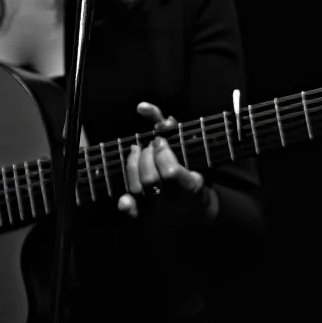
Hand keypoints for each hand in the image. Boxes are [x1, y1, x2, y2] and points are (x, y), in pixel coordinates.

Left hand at [117, 102, 218, 222]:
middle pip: (150, 179)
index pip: (171, 173)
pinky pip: (133, 213)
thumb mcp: (183, 143)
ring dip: (133, 165)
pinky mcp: (147, 215)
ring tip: (137, 152)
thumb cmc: (189, 167)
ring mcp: (159, 209)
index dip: (162, 153)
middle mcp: (174, 202)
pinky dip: (126, 205)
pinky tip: (124, 197)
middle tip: (150, 147)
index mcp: (191, 187)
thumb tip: (141, 107)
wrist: (196, 208)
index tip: (160, 141)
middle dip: (147, 156)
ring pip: (138, 189)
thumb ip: (164, 123)